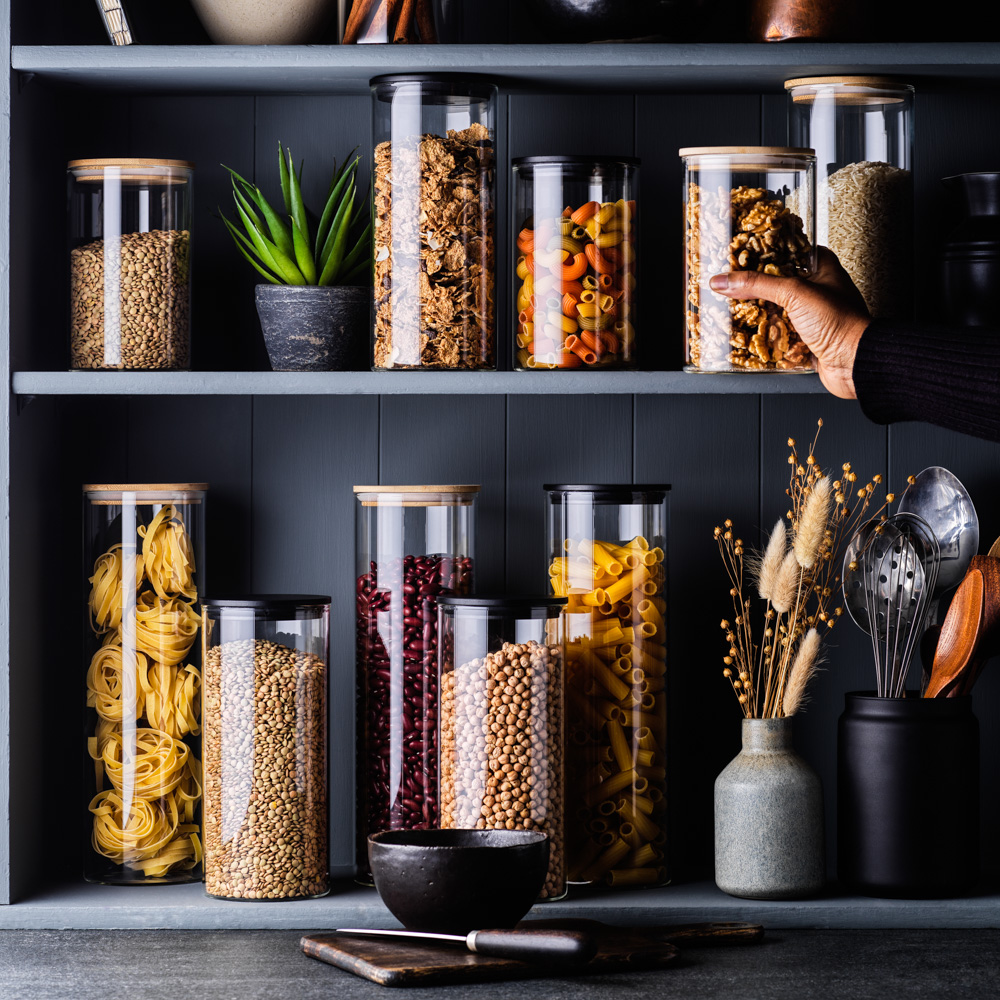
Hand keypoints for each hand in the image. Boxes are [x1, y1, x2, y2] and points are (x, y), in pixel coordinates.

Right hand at [709, 247, 869, 398]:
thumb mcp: (794, 292)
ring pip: (775, 310)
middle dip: (753, 288)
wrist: (854, 361)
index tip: (737, 256)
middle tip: (729, 286)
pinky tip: (747, 336)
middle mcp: (816, 289)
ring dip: (756, 314)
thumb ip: (756, 284)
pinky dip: (763, 336)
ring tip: (732, 311)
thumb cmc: (840, 321)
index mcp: (821, 266)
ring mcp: (810, 315)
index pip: (785, 252)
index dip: (761, 254)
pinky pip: (777, 334)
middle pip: (775, 283)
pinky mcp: (804, 338)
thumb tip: (724, 280)